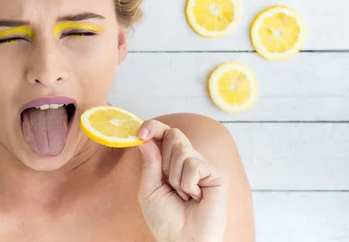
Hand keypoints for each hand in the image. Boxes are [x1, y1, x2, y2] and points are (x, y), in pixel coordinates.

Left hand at [136, 120, 229, 241]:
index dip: (153, 127)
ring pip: (182, 150)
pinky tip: (195, 197)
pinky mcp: (217, 174)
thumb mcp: (149, 189)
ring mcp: (204, 167)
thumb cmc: (166, 220)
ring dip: (175, 177)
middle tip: (168, 184)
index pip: (164, 133)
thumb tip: (147, 137)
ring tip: (183, 195)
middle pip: (174, 135)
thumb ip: (150, 163)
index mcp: (172, 163)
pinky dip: (187, 183)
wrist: (182, 241)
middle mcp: (189, 161)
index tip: (140, 134)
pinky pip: (194, 165)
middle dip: (164, 160)